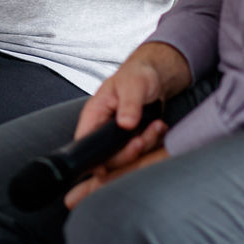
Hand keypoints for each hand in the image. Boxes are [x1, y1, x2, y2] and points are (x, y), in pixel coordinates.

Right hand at [65, 42, 188, 208]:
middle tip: (141, 139)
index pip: (85, 141)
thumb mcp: (132, 85)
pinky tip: (159, 126)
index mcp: (95, 113)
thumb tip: (125, 124)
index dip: (92, 158)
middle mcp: (104, 127)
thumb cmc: (137, 75)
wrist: (154, 76)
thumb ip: (129, 104)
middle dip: (128, 152)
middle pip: (108, 156)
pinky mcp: (133, 139)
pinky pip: (143, 151)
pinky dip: (154, 141)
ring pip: (128, 156)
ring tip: (156, 125)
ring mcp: (119, 135)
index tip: (105, 169)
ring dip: (146, 143)